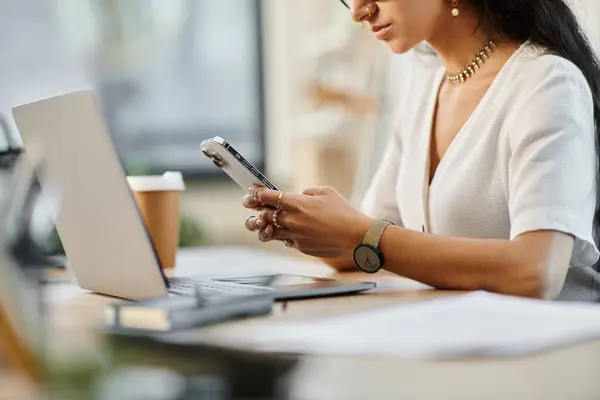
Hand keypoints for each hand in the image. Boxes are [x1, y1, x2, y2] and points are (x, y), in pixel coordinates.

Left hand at [242, 185, 372, 257]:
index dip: (256, 194)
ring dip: (269, 226)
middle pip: (264, 215)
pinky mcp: (300, 247)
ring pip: (270, 231)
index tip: (252, 194)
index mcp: (296, 203)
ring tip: (271, 222)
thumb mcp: (326, 192)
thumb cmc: (343, 212)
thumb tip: (299, 195)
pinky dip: (286, 236)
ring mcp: (294, 235)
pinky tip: (294, 231)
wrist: (355, 236)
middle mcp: (291, 220)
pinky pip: (286, 241)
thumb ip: (307, 192)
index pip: (266, 197)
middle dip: (260, 211)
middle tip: (259, 208)